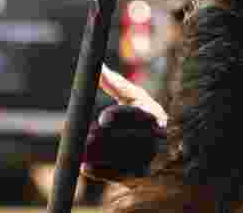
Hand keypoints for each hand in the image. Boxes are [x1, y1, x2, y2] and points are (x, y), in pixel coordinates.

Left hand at [80, 65, 167, 181]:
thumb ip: (115, 84)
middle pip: (135, 139)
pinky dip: (103, 172)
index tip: (102, 117)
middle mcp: (158, 137)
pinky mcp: (141, 174)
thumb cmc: (135, 113)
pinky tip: (85, 167)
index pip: (141, 115)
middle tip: (89, 137)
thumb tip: (98, 66)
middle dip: (110, 139)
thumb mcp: (129, 97)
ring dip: (104, 156)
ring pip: (128, 158)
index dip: (122, 116)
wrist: (148, 143)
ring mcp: (151, 157)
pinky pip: (122, 175)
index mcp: (155, 114)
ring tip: (83, 152)